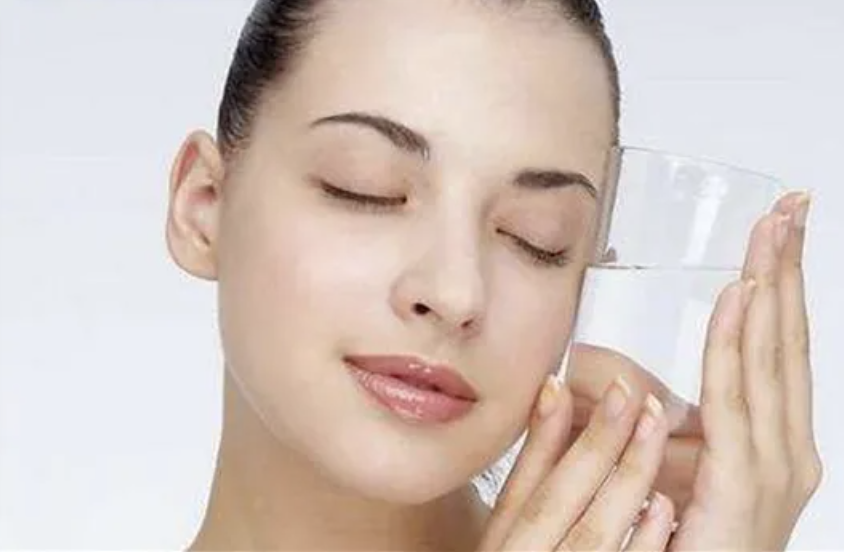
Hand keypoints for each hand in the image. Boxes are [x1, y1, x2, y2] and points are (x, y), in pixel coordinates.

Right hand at [478, 375, 674, 550]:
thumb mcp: (511, 530)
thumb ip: (533, 471)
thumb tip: (553, 395)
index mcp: (503, 547)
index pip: (522, 489)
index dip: (544, 435)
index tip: (562, 384)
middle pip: (557, 503)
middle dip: (595, 444)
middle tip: (626, 394)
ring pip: (594, 534)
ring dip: (625, 480)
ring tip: (651, 429)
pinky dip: (643, 541)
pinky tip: (661, 507)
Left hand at [565, 191, 823, 549]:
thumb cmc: (668, 543)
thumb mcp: (662, 465)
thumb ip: (646, 420)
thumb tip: (605, 376)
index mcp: (769, 440)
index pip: (776, 346)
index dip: (778, 285)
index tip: (777, 228)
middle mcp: (785, 448)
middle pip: (785, 340)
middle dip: (788, 270)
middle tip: (791, 207)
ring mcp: (775, 468)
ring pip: (770, 359)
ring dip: (771, 288)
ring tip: (771, 230)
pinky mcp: (745, 486)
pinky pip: (738, 401)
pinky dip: (738, 345)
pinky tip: (739, 297)